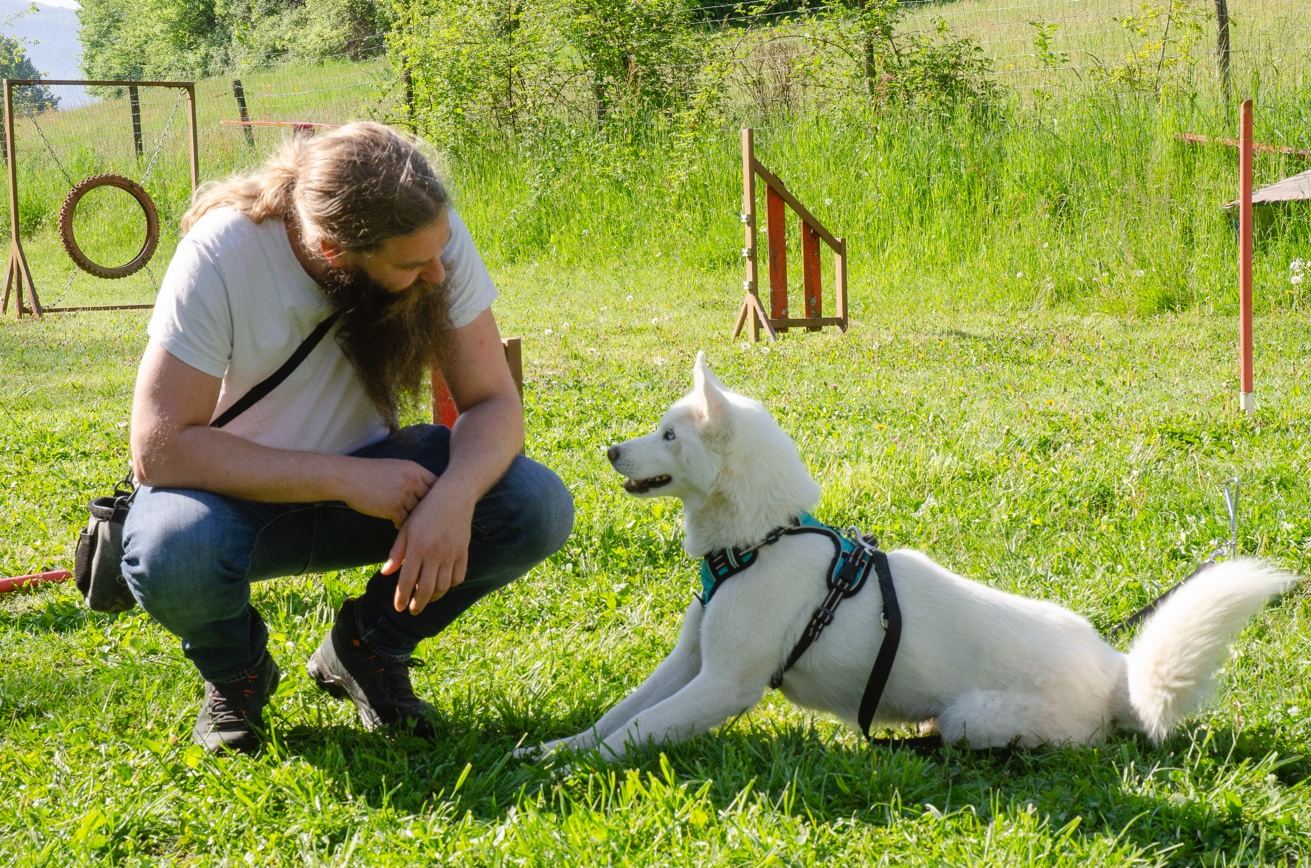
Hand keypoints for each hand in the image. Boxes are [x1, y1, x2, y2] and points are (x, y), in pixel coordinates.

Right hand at [340, 457, 436, 527]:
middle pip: (430, 501)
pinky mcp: (394, 508)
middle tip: (428, 521)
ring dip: (413, 520)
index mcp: (415, 470)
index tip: (436, 505)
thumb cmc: (371, 473)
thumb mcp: (396, 468)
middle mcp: (413, 481)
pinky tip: (396, 524)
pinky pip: (404, 522)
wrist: (349, 477)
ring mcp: (404, 495)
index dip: (437, 496)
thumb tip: (427, 490)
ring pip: (417, 513)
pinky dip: (400, 524)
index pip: (436, 485)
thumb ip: (413, 477)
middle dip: (428, 512)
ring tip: (412, 526)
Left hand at [381, 483, 474, 614]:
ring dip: (434, 597)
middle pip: (427, 589)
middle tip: (413, 610)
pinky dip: (451, 585)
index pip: (408, 581)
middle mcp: (435, 554)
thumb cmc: (426, 510)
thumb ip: (397, 552)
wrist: (454, 496)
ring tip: (427, 599)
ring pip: (444, 586)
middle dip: (419, 604)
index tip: (399, 607)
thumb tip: (386, 572)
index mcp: (417, 548)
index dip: (402, 597)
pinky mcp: (463, 552)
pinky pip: (458, 577)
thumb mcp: (406, 528)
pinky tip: (444, 585)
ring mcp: (451, 554)